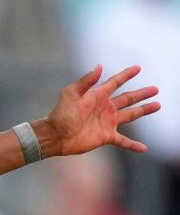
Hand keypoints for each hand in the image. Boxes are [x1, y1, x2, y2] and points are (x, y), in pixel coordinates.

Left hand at [45, 64, 160, 155]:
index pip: (115, 83)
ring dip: (144, 111)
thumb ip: (86, 81)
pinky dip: (133, 145)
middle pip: (128, 99)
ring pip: (130, 115)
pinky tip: (144, 148)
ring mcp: (107, 122)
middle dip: (141, 94)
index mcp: (97, 96)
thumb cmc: (61, 114)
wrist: (56, 135)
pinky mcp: (106, 136)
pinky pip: (123, 141)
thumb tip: (100, 66)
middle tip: (155, 89)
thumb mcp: (71, 94)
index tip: (138, 68)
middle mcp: (105, 108)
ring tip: (157, 105)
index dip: (126, 75)